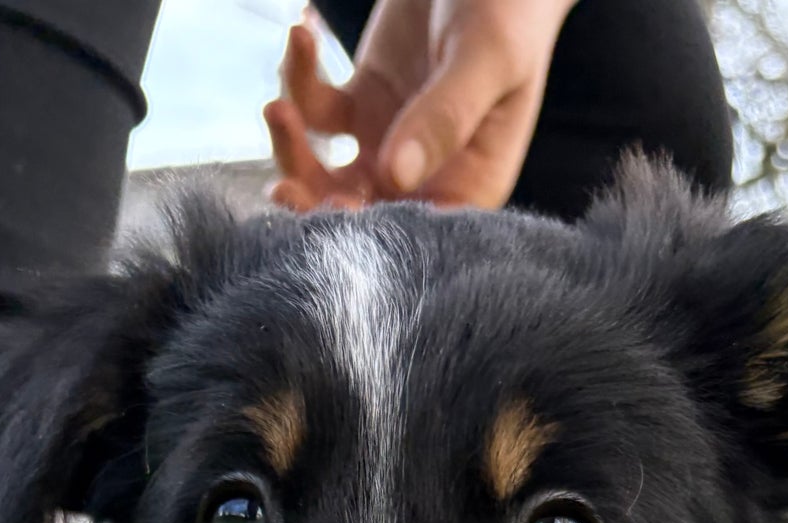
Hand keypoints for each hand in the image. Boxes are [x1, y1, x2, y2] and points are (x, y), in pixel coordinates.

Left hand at [264, 0, 575, 213]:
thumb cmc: (510, 7)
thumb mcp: (488, 57)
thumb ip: (446, 115)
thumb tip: (396, 175)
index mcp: (470, 182)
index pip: (419, 232)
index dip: (374, 235)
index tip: (338, 209)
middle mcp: (425, 175)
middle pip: (360, 213)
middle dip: (317, 207)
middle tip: (282, 190)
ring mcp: (387, 141)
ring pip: (324, 171)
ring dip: (293, 149)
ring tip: (277, 108)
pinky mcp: (360, 101)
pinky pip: (315, 108)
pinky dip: (298, 78)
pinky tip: (301, 34)